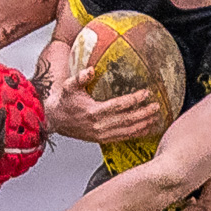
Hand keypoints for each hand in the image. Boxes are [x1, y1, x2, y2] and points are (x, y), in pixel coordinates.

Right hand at [44, 62, 162, 143]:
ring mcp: (101, 134)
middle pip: (127, 120)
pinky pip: (122, 138)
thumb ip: (80, 78)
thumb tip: (91, 70)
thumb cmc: (64, 102)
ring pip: (127, 131)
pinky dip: (136, 134)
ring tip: (155, 118)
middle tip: (156, 106)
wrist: (55, 120)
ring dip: (143, 125)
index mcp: (93, 112)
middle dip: (144, 113)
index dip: (134, 99)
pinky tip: (145, 129)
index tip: (146, 93)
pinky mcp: (101, 139)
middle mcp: (99, 125)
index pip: (119, 105)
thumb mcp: (69, 87)